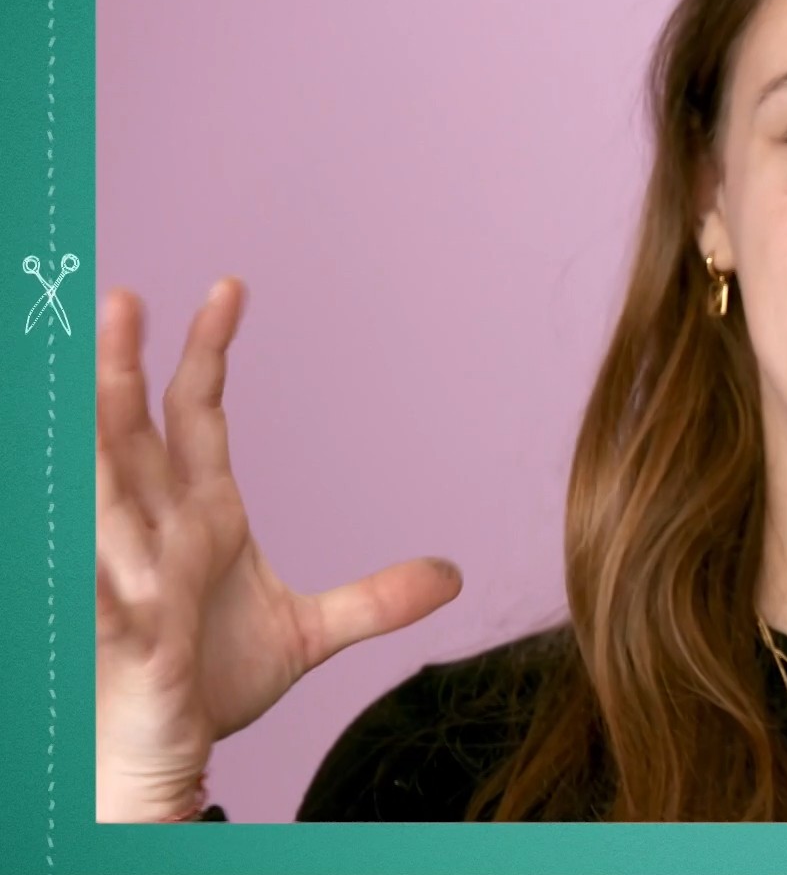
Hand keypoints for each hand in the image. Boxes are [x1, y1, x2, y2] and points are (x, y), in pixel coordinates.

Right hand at [95, 279, 464, 820]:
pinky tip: (80, 522)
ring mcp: (130, 577)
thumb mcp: (308, 634)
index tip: (229, 288)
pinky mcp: (126, 636)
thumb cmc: (212, 681)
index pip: (194, 413)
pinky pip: (103, 587)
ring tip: (83, 370)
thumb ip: (377, 601)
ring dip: (92, 436)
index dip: (207, 350)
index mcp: (201, 513)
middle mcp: (155, 530)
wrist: (168, 753)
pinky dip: (96, 555)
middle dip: (120, 369)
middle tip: (121, 297)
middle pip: (130, 434)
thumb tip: (452, 576)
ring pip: (101, 493)